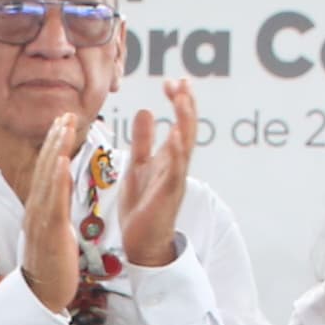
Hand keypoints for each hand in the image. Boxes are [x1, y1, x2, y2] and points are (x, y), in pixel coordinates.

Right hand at [21, 114, 94, 313]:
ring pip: (48, 178)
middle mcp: (36, 209)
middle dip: (55, 138)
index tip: (63, 123)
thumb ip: (55, 212)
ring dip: (56, 148)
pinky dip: (56, 179)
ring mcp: (41, 220)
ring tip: (64, 125)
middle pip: (45, 167)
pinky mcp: (50, 232)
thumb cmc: (51, 268)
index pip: (47, 170)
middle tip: (66, 113)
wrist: (42, 296)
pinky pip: (53, 201)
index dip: (54, 144)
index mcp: (39, 209)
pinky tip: (60, 160)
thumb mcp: (54, 233)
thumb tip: (58, 196)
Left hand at [116, 82, 196, 270]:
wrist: (141, 242)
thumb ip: (143, 140)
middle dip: (186, 104)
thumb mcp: (138, 166)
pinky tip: (174, 134)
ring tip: (182, 98)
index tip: (172, 81)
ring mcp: (175, 179)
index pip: (179, 123)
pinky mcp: (168, 194)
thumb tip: (145, 110)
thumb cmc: (142, 207)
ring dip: (184, 121)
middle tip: (182, 81)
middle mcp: (176, 166)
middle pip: (187, 129)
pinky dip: (176, 152)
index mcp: (169, 158)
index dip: (178, 101)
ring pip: (185, 146)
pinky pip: (175, 170)